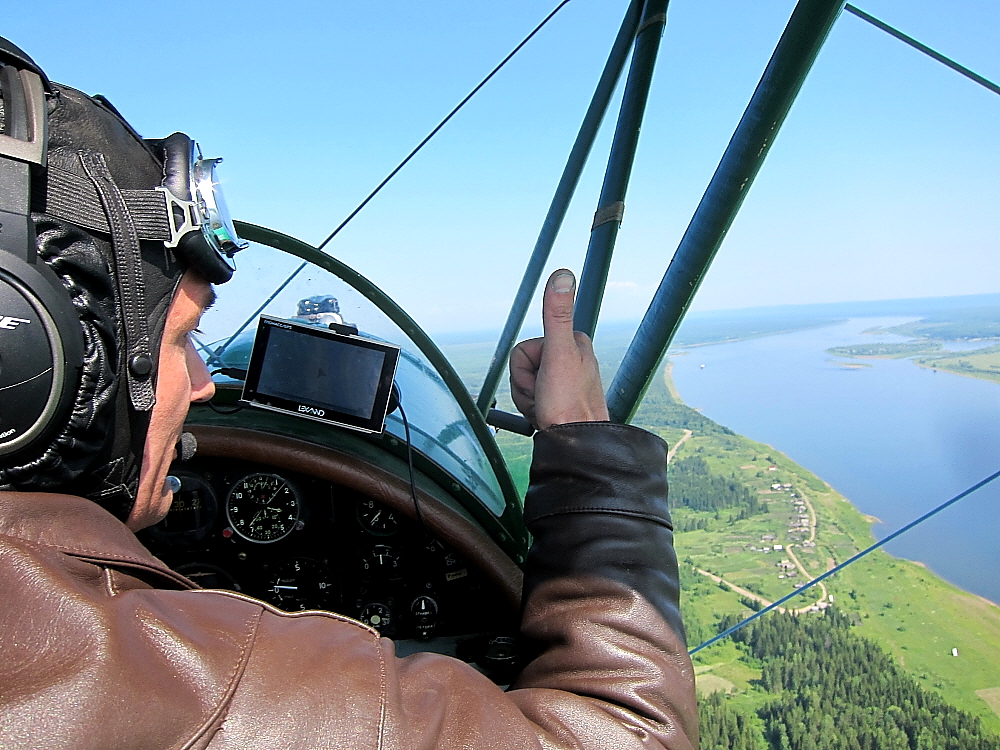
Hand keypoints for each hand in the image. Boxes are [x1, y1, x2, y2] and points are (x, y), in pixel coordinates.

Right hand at [509, 269, 609, 430]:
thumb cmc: (569, 404)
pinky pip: (527, 399)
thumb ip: (558, 313)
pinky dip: (531, 410)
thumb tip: (562, 274)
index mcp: (572, 342)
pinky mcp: (556, 399)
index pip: (523, 349)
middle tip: (546, 397)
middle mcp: (569, 358)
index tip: (547, 379)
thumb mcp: (559, 353)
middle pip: (520, 366)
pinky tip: (546, 415)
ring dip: (527, 400)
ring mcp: (562, 380)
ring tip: (547, 408)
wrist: (576, 446)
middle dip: (525, 387)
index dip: (526, 368)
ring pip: (521, 384)